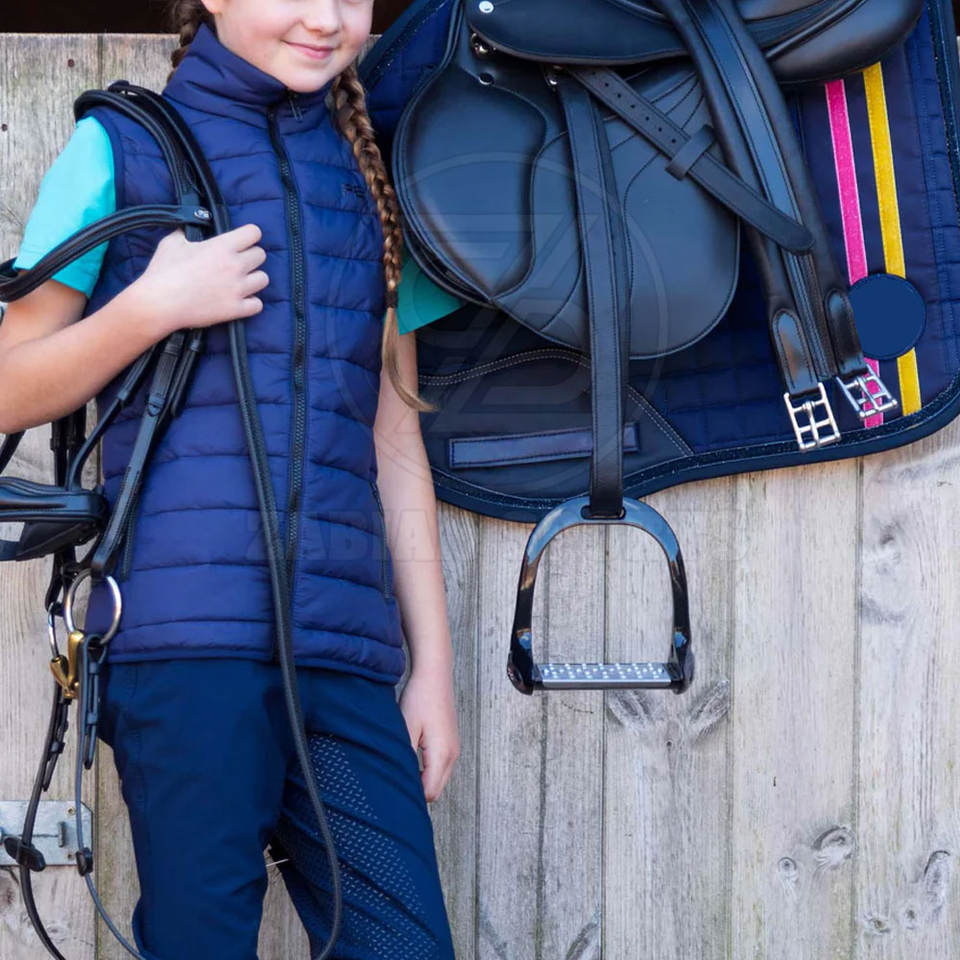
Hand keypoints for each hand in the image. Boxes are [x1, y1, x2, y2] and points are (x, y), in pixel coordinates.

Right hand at [128, 222, 268, 337]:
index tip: (242, 241)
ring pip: (264, 279)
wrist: (159, 303)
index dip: (249, 236)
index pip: (254, 233)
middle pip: (261, 255)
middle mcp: (235, 266)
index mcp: (222, 246)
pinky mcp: (236, 309)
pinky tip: (239, 300)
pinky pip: (258, 304)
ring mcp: (238, 289)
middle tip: (237, 263)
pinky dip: (251, 303)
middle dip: (251, 257)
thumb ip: (188, 232)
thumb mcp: (173, 241)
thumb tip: (191, 228)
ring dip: (253, 279)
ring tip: (240, 282)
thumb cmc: (163, 271)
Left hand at [398, 666, 459, 802]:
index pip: (429, 793)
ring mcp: (453, 748)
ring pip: (439, 779)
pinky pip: (440, 767)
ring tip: (400, 770)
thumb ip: (404, 758)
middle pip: (436, 790)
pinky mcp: (450, 742)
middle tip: (393, 783)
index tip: (392, 791)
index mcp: (441, 754)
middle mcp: (452, 755)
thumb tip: (398, 780)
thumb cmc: (420, 698)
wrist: (434, 675)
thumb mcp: (406, 729)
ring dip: (422, 780)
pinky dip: (427, 770)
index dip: (411, 797)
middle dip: (417, 792)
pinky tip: (411, 759)